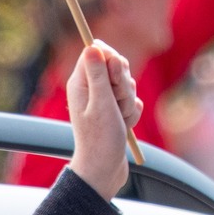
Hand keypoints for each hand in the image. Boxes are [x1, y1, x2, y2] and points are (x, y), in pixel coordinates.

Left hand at [65, 42, 142, 199]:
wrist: (103, 169)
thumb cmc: (100, 139)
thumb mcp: (101, 103)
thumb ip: (99, 73)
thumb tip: (92, 45)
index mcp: (81, 82)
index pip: (98, 50)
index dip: (112, 60)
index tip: (116, 76)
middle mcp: (91, 88)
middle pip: (116, 66)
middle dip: (124, 84)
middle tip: (116, 104)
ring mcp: (104, 99)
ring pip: (128, 85)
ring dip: (129, 102)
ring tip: (119, 120)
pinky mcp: (115, 110)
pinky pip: (133, 101)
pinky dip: (132, 114)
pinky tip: (124, 127)